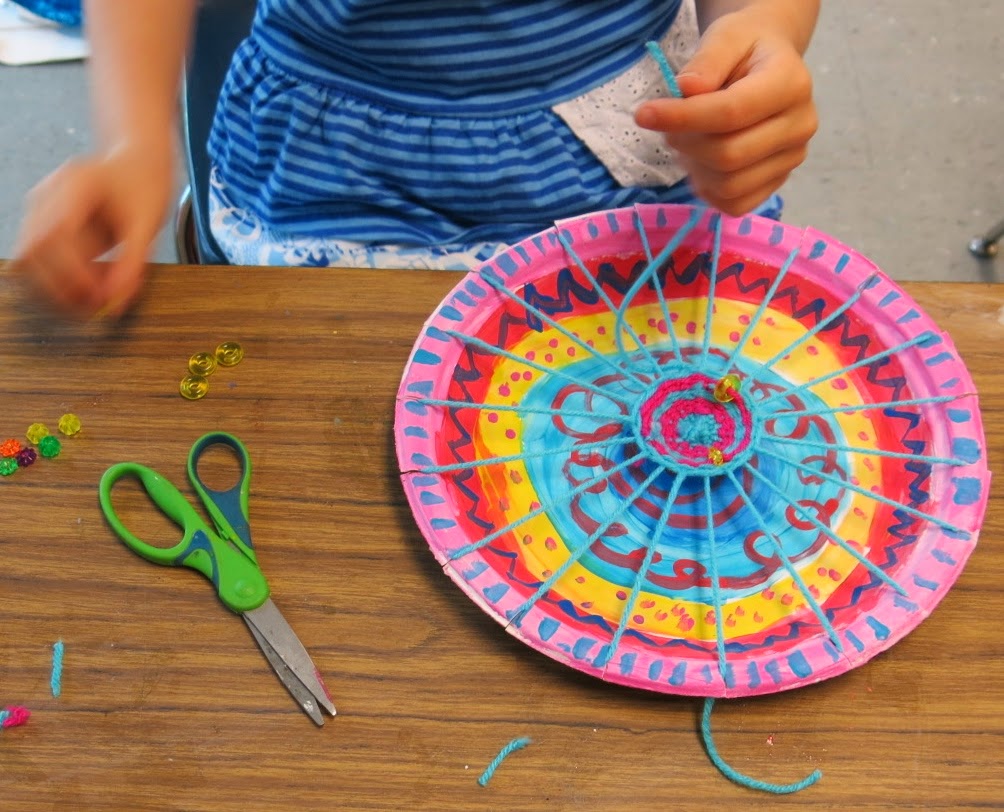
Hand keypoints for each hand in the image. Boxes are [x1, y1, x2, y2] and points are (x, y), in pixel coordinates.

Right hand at [12, 144, 172, 318]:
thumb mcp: (148, 225)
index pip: (58, 233)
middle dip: (59, 286)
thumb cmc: (144, 186)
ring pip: (26, 258)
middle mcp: (48, 193)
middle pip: (33, 249)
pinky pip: (35, 258)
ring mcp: (38, 206)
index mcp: (77, 184)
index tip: (97, 296)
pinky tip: (85, 284)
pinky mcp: (39, 222)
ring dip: (53, 287)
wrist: (136, 163)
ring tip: (91, 298)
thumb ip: (133, 264)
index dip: (72, 271)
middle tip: (93, 308)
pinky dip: (55, 279)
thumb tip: (115, 303)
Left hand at [635, 8, 817, 214]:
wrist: (768, 65)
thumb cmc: (745, 50)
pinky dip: (708, 189)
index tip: (644, 114)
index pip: (732, 112)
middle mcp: (800, 125)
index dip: (683, 118)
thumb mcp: (725, 37)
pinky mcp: (778, 182)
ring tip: (688, 141)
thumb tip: (687, 89)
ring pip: (730, 185)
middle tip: (669, 128)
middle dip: (686, 143)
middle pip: (729, 155)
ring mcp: (792, 158)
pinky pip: (735, 204)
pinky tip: (700, 164)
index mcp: (791, 83)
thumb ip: (707, 60)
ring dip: (694, 168)